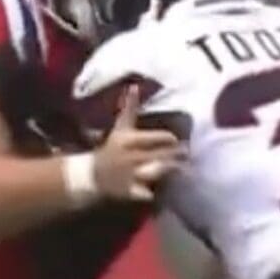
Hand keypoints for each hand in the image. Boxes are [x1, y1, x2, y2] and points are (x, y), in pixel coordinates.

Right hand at [91, 87, 182, 202]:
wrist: (92, 174)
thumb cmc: (112, 148)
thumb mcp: (120, 128)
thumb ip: (129, 108)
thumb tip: (134, 86)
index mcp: (128, 140)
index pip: (158, 138)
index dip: (170, 139)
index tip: (176, 140)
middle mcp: (129, 157)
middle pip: (161, 155)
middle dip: (177, 155)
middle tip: (187, 154)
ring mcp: (129, 176)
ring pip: (158, 172)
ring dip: (172, 171)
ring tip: (186, 170)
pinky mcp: (130, 192)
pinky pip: (149, 192)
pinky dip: (158, 191)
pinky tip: (168, 188)